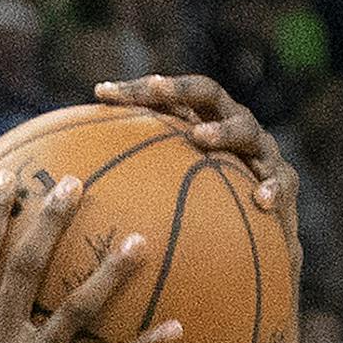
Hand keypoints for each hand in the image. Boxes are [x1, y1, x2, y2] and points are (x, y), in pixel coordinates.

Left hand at [95, 74, 299, 275]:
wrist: (253, 254)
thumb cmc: (196, 227)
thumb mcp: (158, 206)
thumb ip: (126, 192)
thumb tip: (60, 199)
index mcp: (197, 127)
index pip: (166, 99)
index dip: (136, 91)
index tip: (100, 92)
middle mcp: (230, 130)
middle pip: (208, 96)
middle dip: (180, 89)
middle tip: (154, 88)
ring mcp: (259, 154)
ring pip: (246, 131)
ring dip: (223, 131)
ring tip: (201, 138)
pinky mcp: (282, 185)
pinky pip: (279, 183)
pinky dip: (271, 188)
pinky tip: (259, 200)